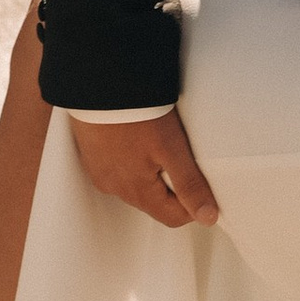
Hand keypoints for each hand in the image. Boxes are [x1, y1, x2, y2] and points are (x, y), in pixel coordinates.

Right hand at [70, 105, 219, 228]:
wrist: (99, 83)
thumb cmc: (136, 113)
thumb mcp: (172, 148)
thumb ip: (190, 184)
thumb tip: (207, 217)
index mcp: (136, 191)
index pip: (172, 218)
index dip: (194, 206)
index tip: (204, 185)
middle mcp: (114, 187)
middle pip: (154, 202)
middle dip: (173, 186)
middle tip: (183, 156)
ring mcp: (100, 171)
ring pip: (135, 184)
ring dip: (152, 172)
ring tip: (160, 142)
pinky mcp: (91, 154)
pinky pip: (118, 167)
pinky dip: (132, 158)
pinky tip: (139, 137)